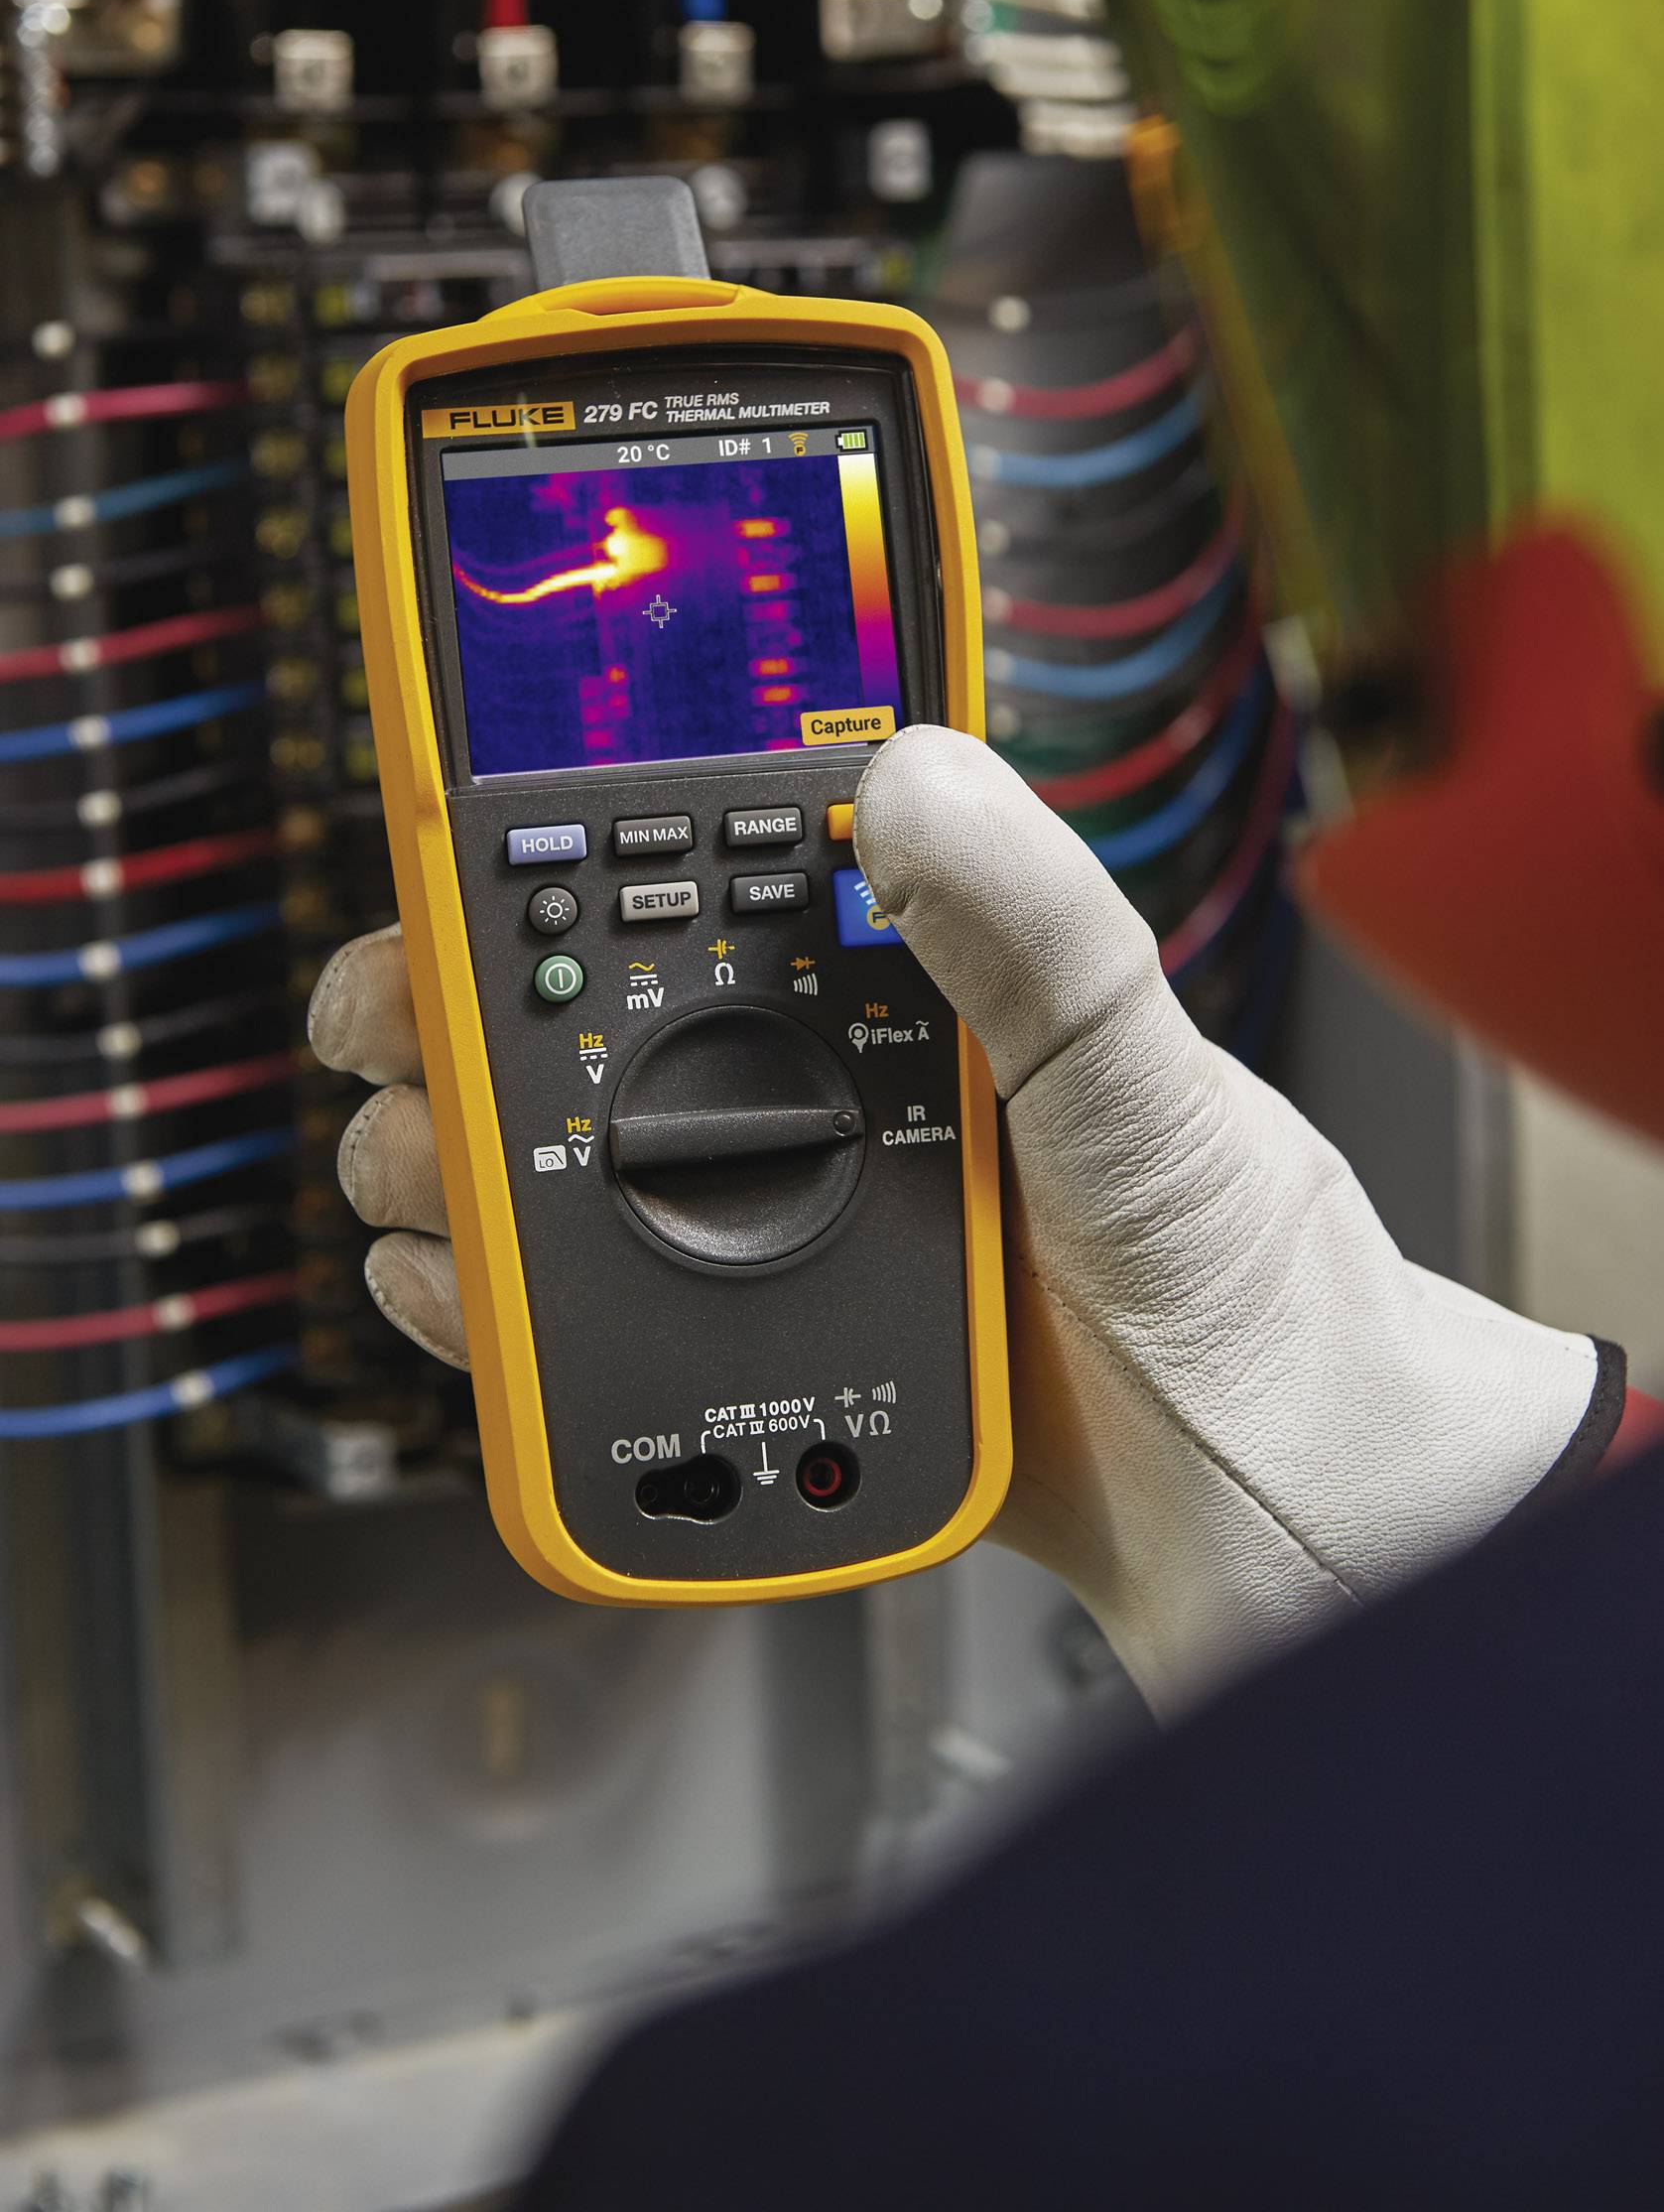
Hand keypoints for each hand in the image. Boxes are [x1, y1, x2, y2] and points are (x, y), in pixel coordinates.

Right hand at [309, 729, 1615, 1709]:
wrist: (1292, 1514)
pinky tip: (456, 1290)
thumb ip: (1035, 926)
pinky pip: (600, 1324)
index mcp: (910, 993)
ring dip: (449, 1171)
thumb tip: (907, 778)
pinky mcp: (774, 1359)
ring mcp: (793, 1234)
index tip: (448, 870)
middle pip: (587, 1039)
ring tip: (416, 1185)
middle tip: (396, 1048)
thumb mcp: (1141, 1075)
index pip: (701, 887)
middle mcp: (832, 1104)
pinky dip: (501, 1309)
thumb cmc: (1256, 1281)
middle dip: (456, 1032)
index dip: (558, 865)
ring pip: (563, 1180)